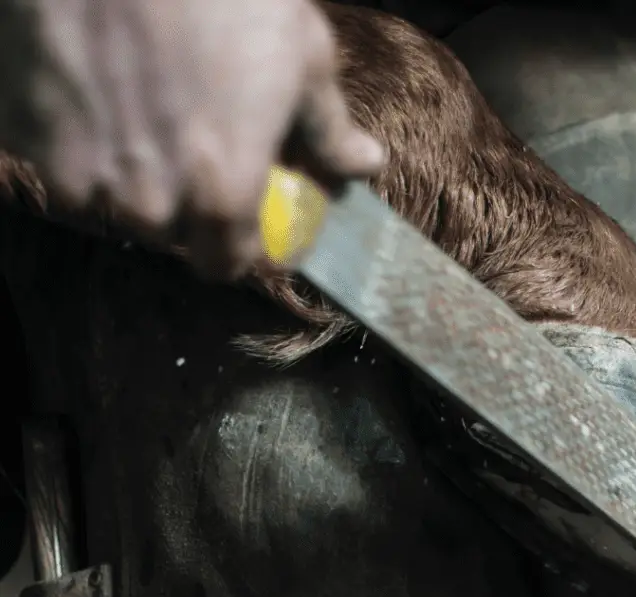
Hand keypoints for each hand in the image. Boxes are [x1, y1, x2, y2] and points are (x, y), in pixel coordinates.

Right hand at [0, 0, 382, 277]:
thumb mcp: (302, 55)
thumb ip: (329, 129)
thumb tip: (364, 165)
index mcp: (225, 197)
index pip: (225, 265)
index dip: (233, 241)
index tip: (237, 212)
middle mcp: (152, 203)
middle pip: (168, 233)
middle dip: (181, 202)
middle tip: (186, 144)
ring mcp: (82, 172)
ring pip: (108, 203)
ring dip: (124, 173)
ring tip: (138, 110)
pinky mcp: (26, 136)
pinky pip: (56, 161)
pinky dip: (71, 138)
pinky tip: (91, 90)